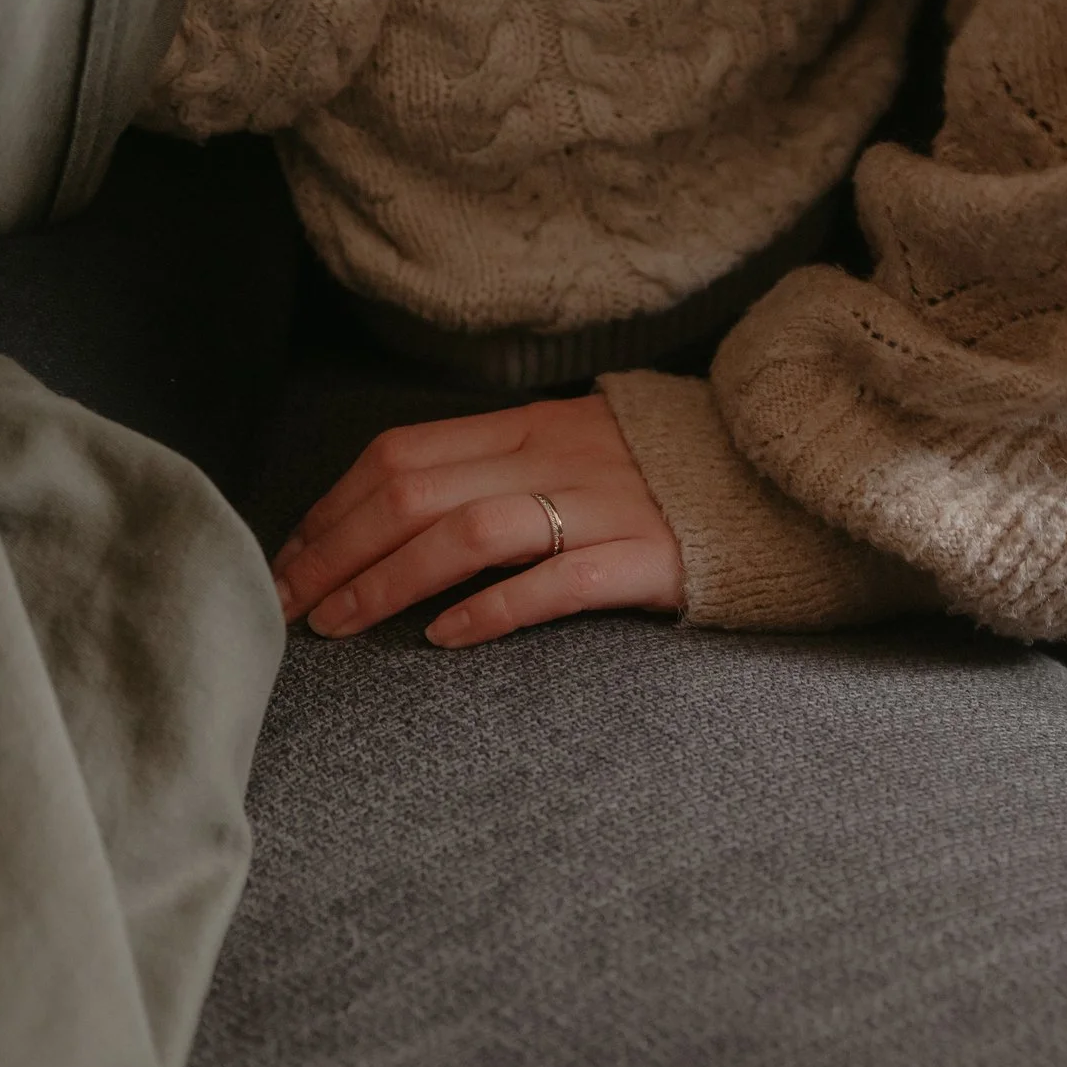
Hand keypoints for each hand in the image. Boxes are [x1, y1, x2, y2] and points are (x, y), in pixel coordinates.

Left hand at [272, 394, 686, 647]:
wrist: (777, 483)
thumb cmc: (658, 479)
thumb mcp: (570, 451)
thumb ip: (494, 470)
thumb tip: (392, 516)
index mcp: (528, 426)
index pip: (401, 454)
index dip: (333, 508)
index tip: (289, 560)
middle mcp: (556, 456)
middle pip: (416, 492)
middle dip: (337, 551)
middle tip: (289, 606)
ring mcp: (602, 505)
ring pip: (469, 531)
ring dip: (389, 580)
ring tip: (341, 626)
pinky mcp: (646, 558)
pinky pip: (556, 581)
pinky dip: (491, 610)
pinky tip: (444, 640)